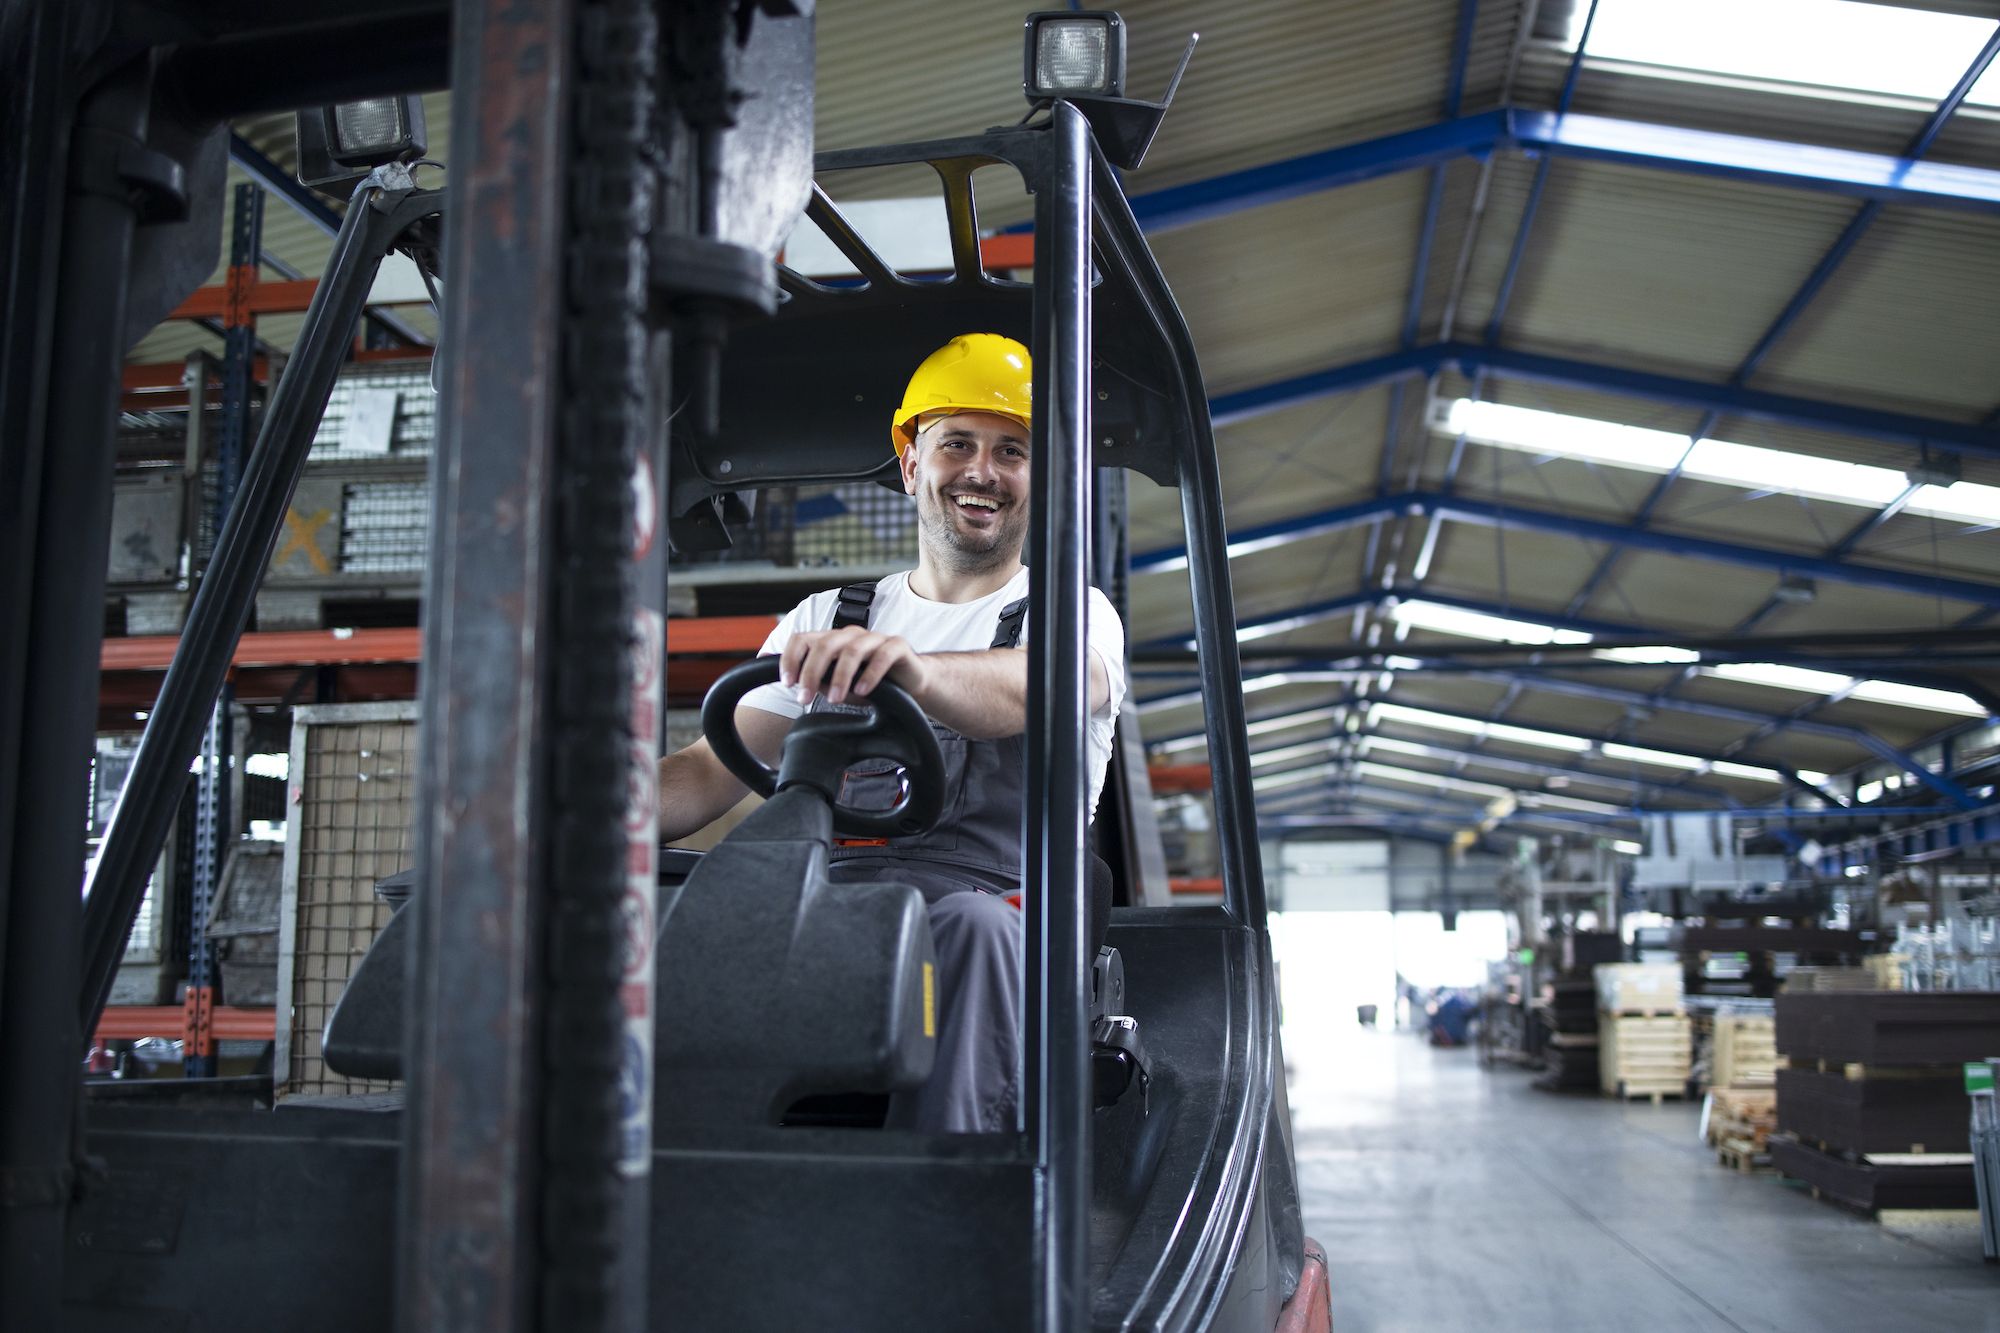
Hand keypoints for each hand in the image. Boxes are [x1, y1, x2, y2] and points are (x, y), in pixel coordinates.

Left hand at [779, 627, 929, 707]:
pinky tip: (863, 691)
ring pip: (852, 650)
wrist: (911, 685)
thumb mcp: (840, 686)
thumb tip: (799, 684)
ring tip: (835, 699)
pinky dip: (870, 674)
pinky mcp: (897, 645)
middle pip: (825, 644)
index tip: (787, 683)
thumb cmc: (872, 684)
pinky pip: (882, 655)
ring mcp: (875, 638)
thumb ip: (820, 682)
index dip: (791, 659)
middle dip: (811, 672)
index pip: (803, 639)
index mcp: (832, 641)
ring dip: (840, 676)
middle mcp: (851, 635)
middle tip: (805, 698)